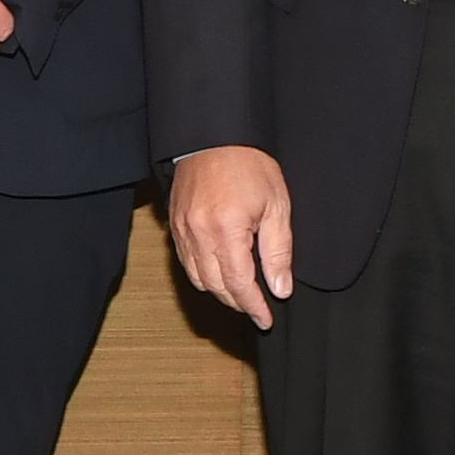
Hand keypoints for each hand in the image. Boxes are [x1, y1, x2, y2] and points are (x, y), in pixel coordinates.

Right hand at [166, 146, 296, 331]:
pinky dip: (204, 275)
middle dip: (238, 302)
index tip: (265, 319)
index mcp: (226, 230)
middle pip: (216, 286)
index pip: (240, 284)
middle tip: (258, 309)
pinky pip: (187, 263)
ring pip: (198, 279)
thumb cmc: (248, 164)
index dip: (253, 307)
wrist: (214, 135)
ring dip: (220, 291)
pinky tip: (220, 272)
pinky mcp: (174, 225)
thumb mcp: (276, 206)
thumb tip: (280, 288)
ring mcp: (182, 231)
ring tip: (241, 293)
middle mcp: (199, 234)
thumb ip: (278, 252)